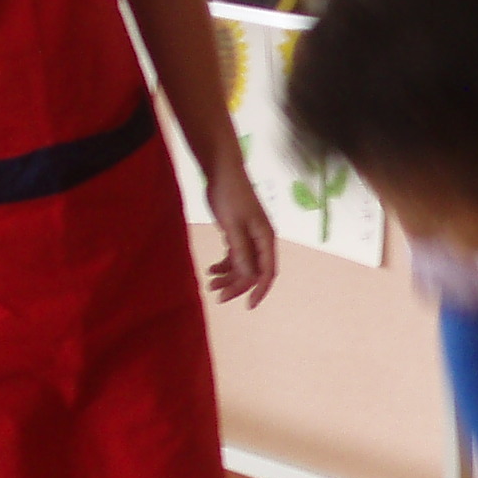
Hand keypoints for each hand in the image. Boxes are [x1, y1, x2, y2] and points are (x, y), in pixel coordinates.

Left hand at [204, 152, 277, 307]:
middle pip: (253, 271)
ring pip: (242, 265)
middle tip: (217, 295)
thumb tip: (249, 278)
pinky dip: (224, 264)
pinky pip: (235, 255)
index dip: (259, 290)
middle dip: (236, 285)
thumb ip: (241, 252)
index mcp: (265, 238)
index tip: (248, 305)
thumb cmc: (229, 196)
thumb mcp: (233, 226)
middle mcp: (261, 240)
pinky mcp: (240, 233)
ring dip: (228, 276)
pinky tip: (211, 269)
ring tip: (209, 283)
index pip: (267, 271)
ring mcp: (251, 236)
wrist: (222, 172)